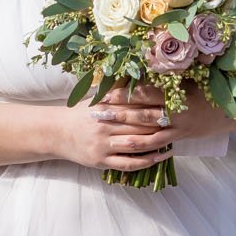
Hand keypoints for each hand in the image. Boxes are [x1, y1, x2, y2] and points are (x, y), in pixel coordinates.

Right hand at [51, 80, 176, 172]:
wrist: (57, 133)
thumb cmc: (81, 114)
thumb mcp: (96, 98)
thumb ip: (116, 89)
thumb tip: (136, 70)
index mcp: (105, 109)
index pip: (135, 107)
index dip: (154, 107)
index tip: (172, 105)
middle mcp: (104, 127)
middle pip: (138, 126)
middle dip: (159, 125)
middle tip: (179, 123)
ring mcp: (103, 146)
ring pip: (135, 146)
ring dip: (156, 144)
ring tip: (173, 140)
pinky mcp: (101, 161)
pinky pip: (128, 164)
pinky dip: (146, 162)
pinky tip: (159, 158)